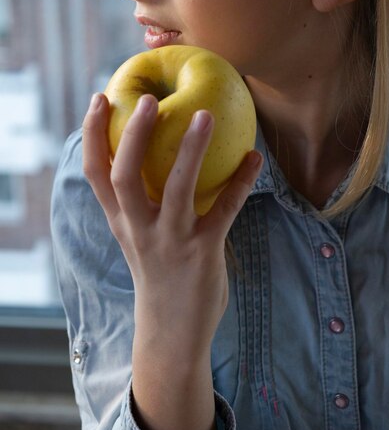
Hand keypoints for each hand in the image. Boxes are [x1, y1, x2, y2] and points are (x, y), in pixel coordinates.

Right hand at [82, 91, 262, 363]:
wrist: (171, 331)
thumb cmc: (157, 271)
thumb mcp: (136, 236)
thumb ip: (138, 200)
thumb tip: (152, 153)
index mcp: (121, 221)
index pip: (96, 173)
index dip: (94, 134)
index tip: (101, 98)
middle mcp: (139, 228)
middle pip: (125, 176)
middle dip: (134, 136)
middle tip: (149, 100)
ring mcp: (171, 241)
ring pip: (177, 189)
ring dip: (191, 150)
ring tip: (205, 115)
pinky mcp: (203, 253)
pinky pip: (225, 210)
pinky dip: (240, 181)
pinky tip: (255, 157)